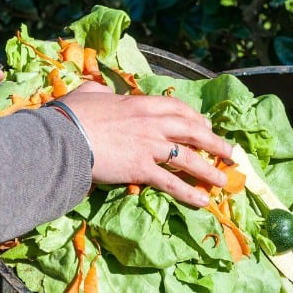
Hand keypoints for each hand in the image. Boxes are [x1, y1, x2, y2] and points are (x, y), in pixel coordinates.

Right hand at [60, 84, 233, 206]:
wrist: (62, 138)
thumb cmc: (70, 115)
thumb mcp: (88, 94)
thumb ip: (101, 92)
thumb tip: (103, 91)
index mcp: (139, 104)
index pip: (176, 108)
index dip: (194, 117)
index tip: (205, 125)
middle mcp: (151, 124)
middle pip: (191, 131)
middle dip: (213, 142)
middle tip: (230, 152)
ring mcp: (149, 147)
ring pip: (188, 158)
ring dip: (209, 169)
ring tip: (223, 180)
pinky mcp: (141, 169)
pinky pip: (171, 182)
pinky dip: (189, 192)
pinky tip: (203, 201)